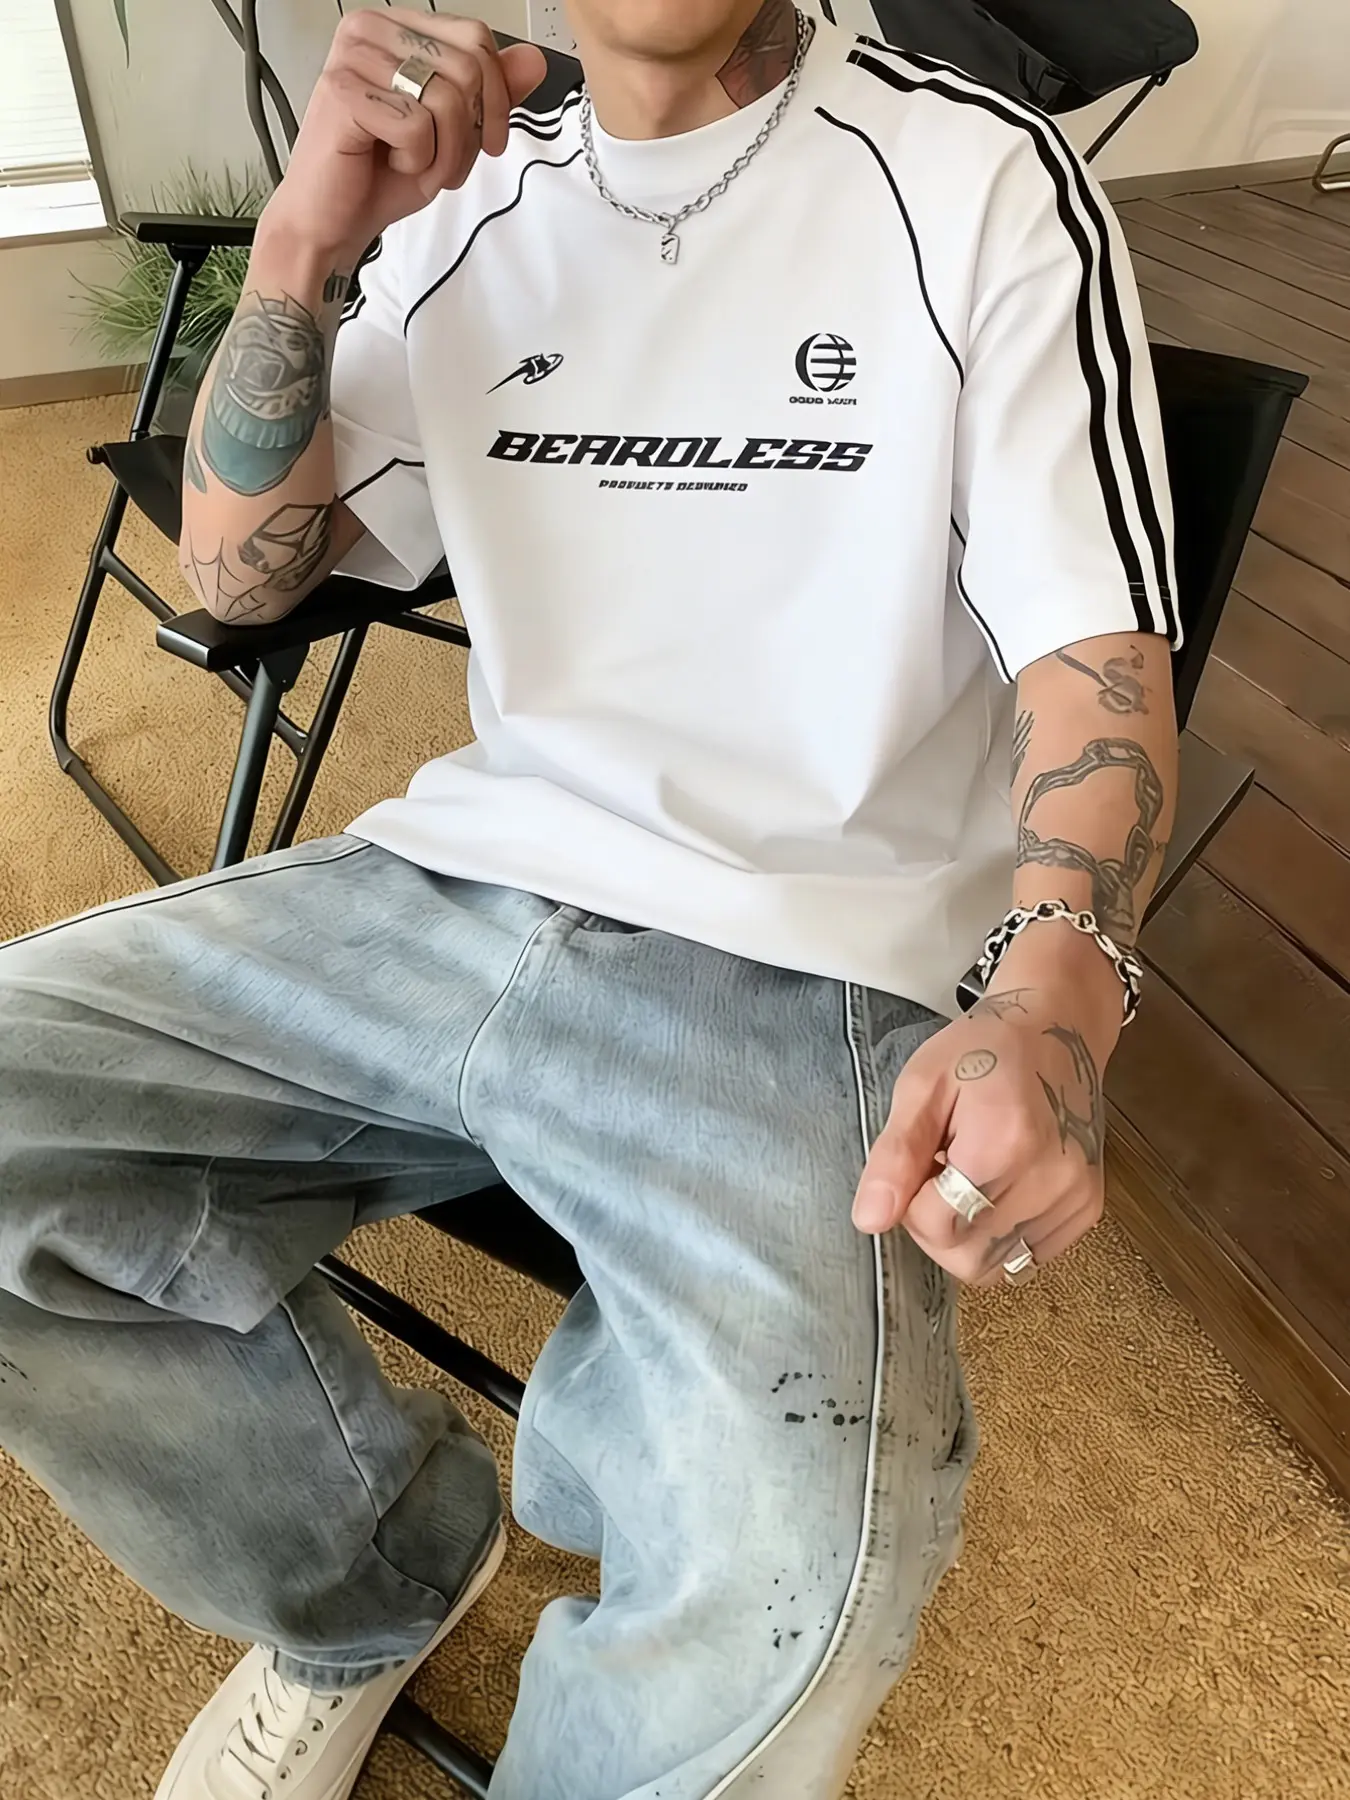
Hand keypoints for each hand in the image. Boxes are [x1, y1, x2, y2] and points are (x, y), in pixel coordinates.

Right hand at [265, 9, 547, 261]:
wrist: (333, 221)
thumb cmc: (380, 176)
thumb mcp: (453, 133)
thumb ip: (492, 94)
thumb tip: (533, 60)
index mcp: (396, 28)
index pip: (475, 37)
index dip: (497, 96)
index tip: (489, 139)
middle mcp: (370, 30)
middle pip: (467, 68)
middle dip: (468, 133)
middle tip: (441, 161)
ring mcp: (353, 57)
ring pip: (447, 99)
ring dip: (444, 153)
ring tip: (412, 164)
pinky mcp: (343, 92)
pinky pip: (417, 127)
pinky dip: (416, 162)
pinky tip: (388, 163)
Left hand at [851, 988, 1112, 1285]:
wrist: (1057, 1026)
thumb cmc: (985, 1049)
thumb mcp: (923, 1085)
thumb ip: (895, 1156)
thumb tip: (870, 1220)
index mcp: (1004, 1143)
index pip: (935, 1227)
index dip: (910, 1203)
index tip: (921, 1162)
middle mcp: (1051, 1178)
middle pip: (966, 1259)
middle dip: (937, 1226)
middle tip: (940, 1172)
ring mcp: (1076, 1197)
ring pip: (997, 1267)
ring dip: (969, 1234)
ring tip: (971, 1178)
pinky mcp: (1088, 1208)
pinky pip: (1029, 1257)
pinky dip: (1002, 1236)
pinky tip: (999, 1188)